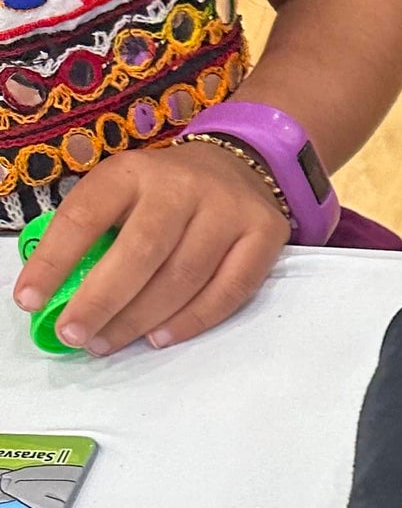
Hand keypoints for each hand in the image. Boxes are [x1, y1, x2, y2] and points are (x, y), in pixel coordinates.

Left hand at [11, 139, 289, 353]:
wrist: (239, 165)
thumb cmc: (163, 195)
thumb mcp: (123, 194)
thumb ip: (95, 236)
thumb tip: (55, 298)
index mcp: (133, 170)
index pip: (86, 214)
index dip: (54, 260)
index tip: (29, 300)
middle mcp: (183, 184)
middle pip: (141, 250)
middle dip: (101, 300)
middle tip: (74, 334)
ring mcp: (229, 209)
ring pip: (184, 276)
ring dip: (141, 318)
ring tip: (109, 342)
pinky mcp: (265, 234)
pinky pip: (230, 290)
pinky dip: (192, 321)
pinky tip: (159, 337)